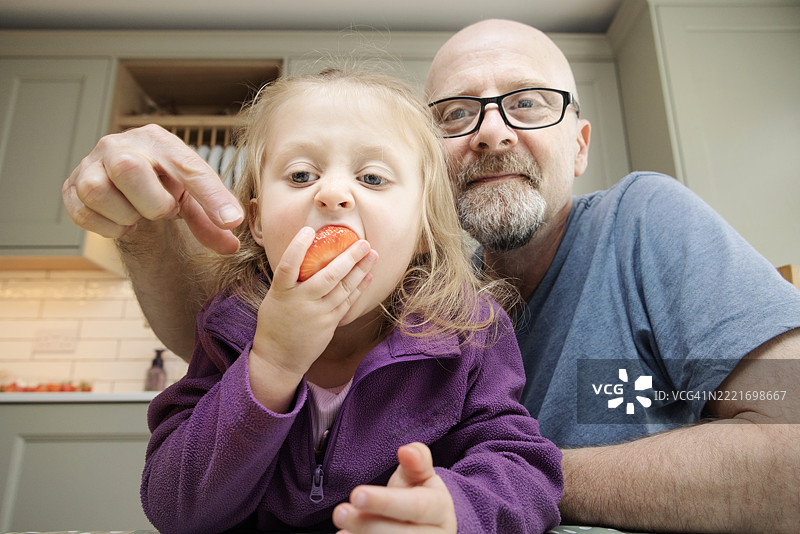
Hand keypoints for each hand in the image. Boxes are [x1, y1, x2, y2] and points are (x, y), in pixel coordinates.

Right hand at [62, 124, 243, 253]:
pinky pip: (81, 211)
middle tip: (163, 210)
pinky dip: (105, 226)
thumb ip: (211, 221)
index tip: (231, 221)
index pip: (189, 167)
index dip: (211, 196)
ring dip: (125, 215)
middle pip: (129, 169)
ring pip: (97, 190)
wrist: (124, 179)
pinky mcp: (71, 186)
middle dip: (152, 203)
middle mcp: (121, 144)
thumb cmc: (163, 184)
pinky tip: (120, 222)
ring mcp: (91, 163)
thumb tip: (231, 245)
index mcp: (160, 142)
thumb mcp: (191, 198)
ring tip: (138, 214)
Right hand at [248, 227, 376, 406]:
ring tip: (372, 255)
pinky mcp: (329, 325)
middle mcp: (300, 302)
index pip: (288, 265)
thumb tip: (307, 254)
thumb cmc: (275, 322)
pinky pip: (347, 303)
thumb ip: (289, 281)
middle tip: (363, 242)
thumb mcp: (275, 298)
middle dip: (349, 258)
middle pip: (328, 276)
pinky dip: (358, 289)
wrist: (279, 358)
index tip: (309, 230)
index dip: (297, 247)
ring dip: (360, 270)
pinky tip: (367, 276)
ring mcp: (317, 314)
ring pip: (342, 289)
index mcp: (281, 292)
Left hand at [332, 442, 456, 533]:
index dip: (386, 502)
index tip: (357, 494)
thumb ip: (416, 462)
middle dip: (368, 525)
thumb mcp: (421, 477)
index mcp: (440, 510)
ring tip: (341, 530)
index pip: (416, 507)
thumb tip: (408, 450)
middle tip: (340, 512)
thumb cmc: (419, 497)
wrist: (428, 528)